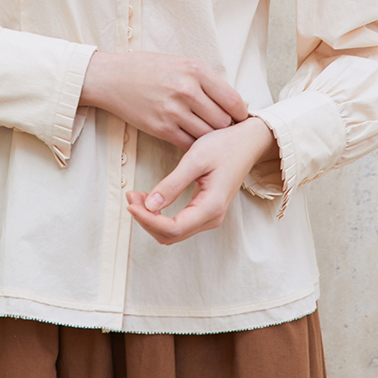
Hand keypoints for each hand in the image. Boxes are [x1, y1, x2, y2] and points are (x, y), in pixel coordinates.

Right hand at [79, 51, 247, 149]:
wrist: (112, 78)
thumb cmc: (148, 69)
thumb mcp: (181, 63)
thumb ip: (207, 81)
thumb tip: (235, 103)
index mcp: (195, 70)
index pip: (233, 100)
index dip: (240, 113)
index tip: (239, 117)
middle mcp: (187, 90)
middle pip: (223, 121)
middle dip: (226, 127)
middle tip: (222, 128)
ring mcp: (174, 111)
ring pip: (208, 135)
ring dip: (210, 138)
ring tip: (207, 134)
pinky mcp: (161, 128)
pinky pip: (189, 144)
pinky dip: (194, 146)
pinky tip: (191, 138)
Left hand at [125, 117, 277, 244]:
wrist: (247, 142)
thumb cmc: (224, 146)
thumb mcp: (196, 159)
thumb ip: (173, 183)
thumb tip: (150, 205)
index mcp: (211, 207)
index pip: (173, 228)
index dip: (147, 220)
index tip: (130, 204)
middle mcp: (212, 218)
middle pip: (171, 235)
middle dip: (146, 219)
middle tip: (130, 196)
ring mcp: (209, 217)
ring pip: (173, 232)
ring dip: (151, 218)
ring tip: (135, 196)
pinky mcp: (205, 211)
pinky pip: (178, 223)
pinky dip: (160, 215)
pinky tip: (149, 199)